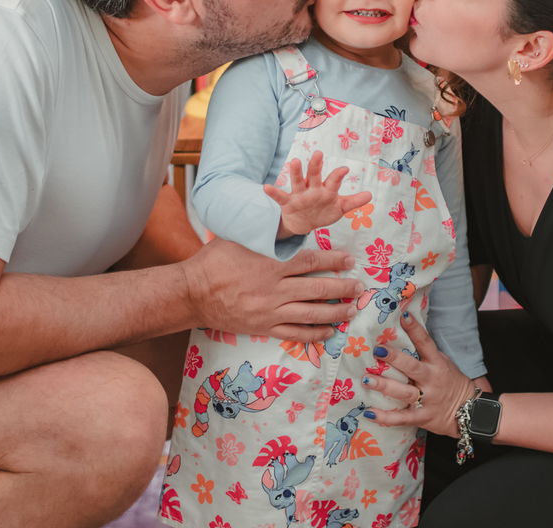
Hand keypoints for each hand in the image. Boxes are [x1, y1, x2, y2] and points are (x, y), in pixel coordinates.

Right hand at [181, 238, 363, 342]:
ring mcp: (270, 311)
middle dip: (342, 287)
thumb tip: (286, 219)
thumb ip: (265, 233)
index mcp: (271, 264)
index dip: (333, 260)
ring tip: (351, 309)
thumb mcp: (240, 237)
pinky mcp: (263, 327)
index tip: (348, 259)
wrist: (193, 293)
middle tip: (359, 287)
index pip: (310, 260)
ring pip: (311, 313)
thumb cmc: (214, 260)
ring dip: (335, 311)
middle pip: (317, 288)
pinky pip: (294, 334)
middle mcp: (274, 289)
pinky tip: (328, 332)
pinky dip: (314, 334)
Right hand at [263, 151, 371, 239]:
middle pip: (315, 175)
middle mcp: (312, 189)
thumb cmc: (323, 211)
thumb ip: (353, 202)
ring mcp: (299, 195)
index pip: (333, 180)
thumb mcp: (339, 208)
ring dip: (296, 173)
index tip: (344, 169)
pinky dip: (273, 192)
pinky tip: (266, 187)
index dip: (338, 175)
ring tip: (294, 162)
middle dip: (316, 165)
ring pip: (297, 182)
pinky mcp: (288, 203)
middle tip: (318, 153)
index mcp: (326, 190)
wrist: (304, 223)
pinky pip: (280, 197)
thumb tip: (370, 196)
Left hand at [360, 310, 480, 437]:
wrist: (469, 411)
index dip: (415, 329)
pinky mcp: (422, 417)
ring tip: (367, 379)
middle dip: (394, 359)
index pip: (426, 343)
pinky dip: (386, 417)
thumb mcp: (443, 363)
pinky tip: (370, 413)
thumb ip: (426, 352)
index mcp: (437, 363)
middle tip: (377, 350)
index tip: (403, 316)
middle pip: (412, 367)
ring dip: (385, 386)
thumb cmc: (451, 382)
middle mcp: (431, 380)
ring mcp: (427, 400)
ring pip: (404, 392)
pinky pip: (402, 418)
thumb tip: (403, 332)